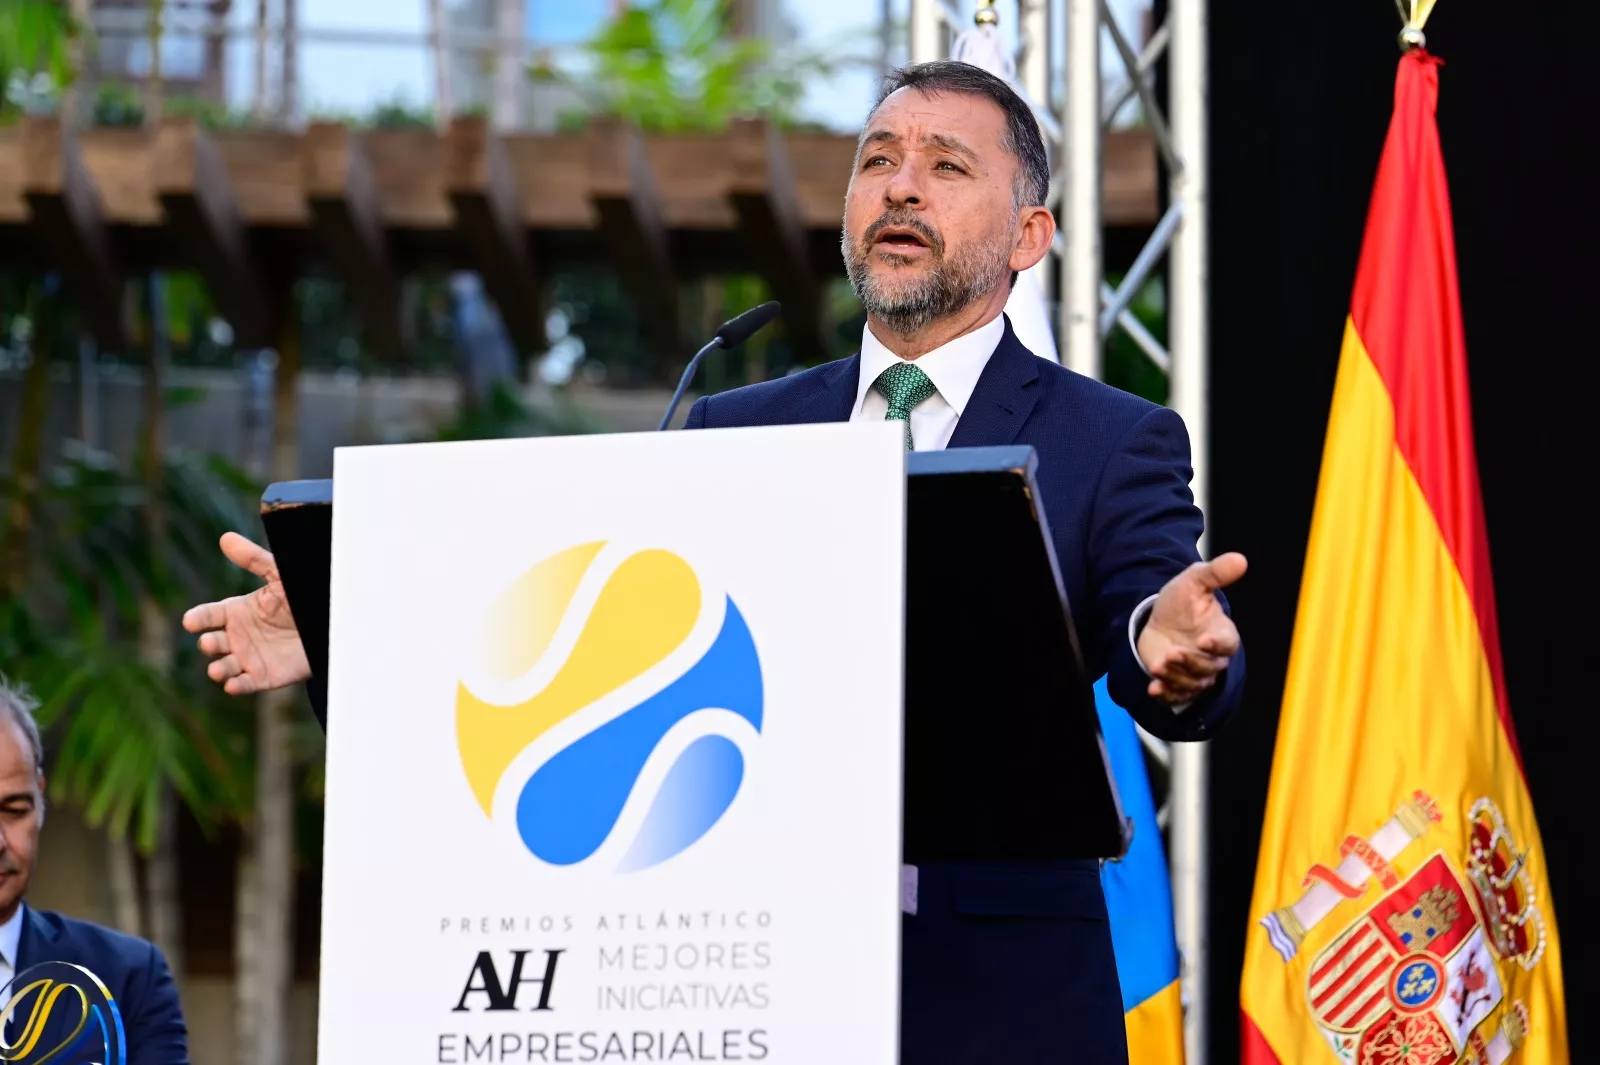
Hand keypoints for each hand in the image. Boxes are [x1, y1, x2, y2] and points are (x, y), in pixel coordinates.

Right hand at [182, 532, 310, 694]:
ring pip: (223, 667)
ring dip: (218, 670)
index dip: (197, 618)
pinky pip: (245, 685)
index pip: (206, 616)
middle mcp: (236, 636)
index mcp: (235, 611)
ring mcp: (248, 657)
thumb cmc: (299, 597)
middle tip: (211, 642)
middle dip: (208, 644)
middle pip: (211, 643)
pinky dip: (237, 687)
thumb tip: (226, 538)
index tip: (190, 621)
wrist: (329, 623)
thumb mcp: (279, 576)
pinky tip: (233, 686)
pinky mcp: (263, 676)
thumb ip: (254, 560)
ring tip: (218, 670)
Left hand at [1136, 552, 1246, 703]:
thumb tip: (1239, 559)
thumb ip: (1215, 573)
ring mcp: (1194, 674)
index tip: (1203, 640)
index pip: (1227, 645)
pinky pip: (1176, 696)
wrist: (1157, 620)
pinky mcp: (1177, 683)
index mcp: (1221, 634)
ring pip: (1192, 684)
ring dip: (1176, 678)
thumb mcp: (1194, 582)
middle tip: (1172, 654)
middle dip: (1190, 663)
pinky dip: (1166, 695)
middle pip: (1209, 669)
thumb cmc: (1181, 602)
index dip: (1217, 645)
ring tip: (1158, 666)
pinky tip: (1153, 689)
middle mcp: (1211, 658)